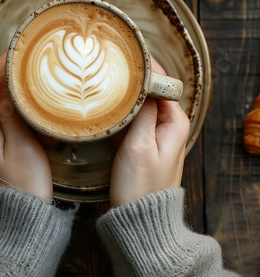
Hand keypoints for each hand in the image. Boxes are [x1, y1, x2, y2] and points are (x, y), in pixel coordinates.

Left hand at [0, 52, 52, 199]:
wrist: (22, 214)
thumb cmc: (24, 182)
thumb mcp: (21, 144)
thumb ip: (13, 111)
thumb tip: (8, 79)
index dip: (8, 57)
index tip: (27, 44)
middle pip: (0, 84)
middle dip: (19, 69)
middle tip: (42, 57)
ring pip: (11, 98)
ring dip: (27, 89)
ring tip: (48, 79)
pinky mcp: (8, 138)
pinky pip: (18, 114)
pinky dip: (31, 108)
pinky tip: (46, 112)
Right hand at [109, 60, 189, 205]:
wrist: (136, 220)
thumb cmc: (140, 185)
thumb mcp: (140, 145)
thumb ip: (144, 112)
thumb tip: (145, 83)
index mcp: (174, 122)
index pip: (163, 83)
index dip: (146, 68)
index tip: (127, 56)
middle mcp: (167, 126)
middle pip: (149, 93)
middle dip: (131, 82)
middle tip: (109, 69)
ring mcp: (154, 135)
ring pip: (137, 107)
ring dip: (123, 98)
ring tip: (102, 84)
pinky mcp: (140, 146)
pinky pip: (130, 122)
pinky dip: (118, 115)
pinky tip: (103, 110)